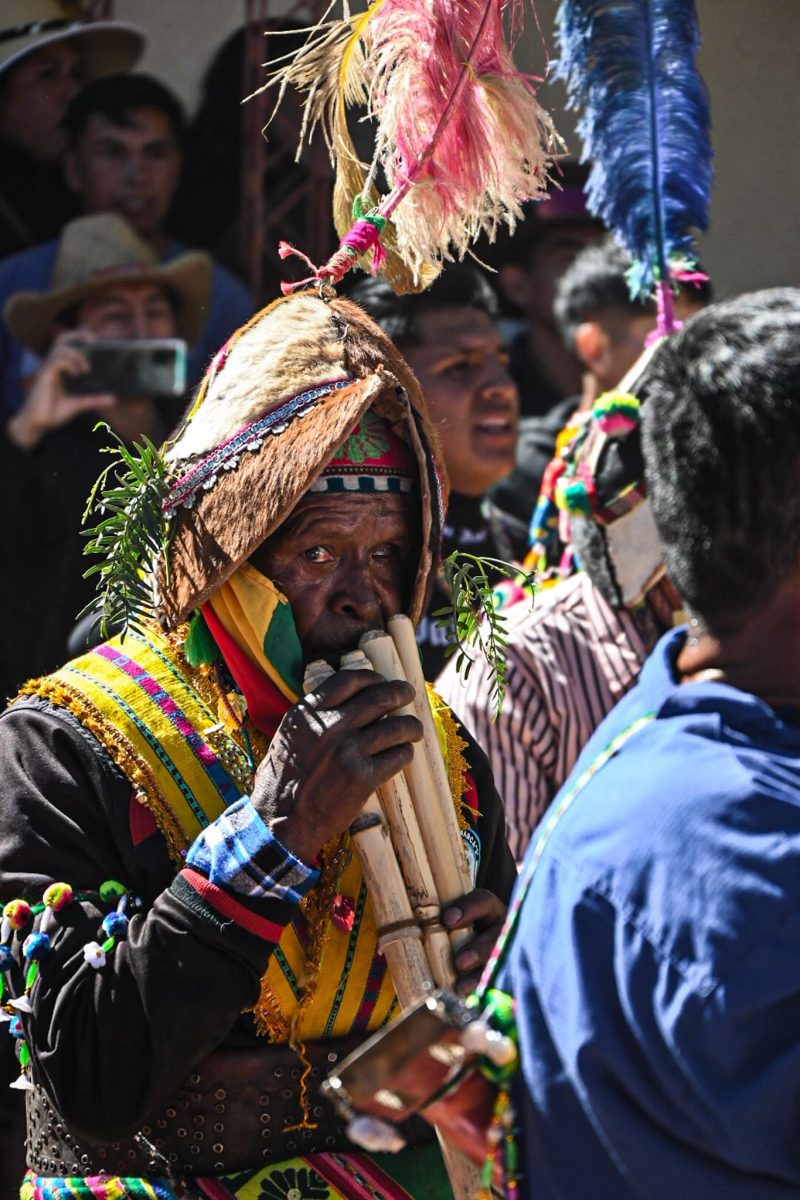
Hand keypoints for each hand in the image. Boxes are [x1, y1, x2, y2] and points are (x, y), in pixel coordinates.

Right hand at [6, 330, 115, 449]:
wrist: (38, 423)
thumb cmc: (53, 411)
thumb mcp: (79, 404)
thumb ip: (94, 399)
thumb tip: (114, 399)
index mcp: (60, 367)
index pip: (68, 344)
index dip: (80, 337)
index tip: (96, 340)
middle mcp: (53, 364)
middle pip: (62, 338)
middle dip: (78, 334)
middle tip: (94, 341)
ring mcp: (47, 368)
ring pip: (61, 348)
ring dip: (77, 355)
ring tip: (87, 370)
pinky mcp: (44, 375)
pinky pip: (56, 361)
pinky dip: (69, 364)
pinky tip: (77, 374)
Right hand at [251, 668, 422, 862]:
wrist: (281, 820)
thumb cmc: (282, 779)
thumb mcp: (289, 735)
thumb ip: (314, 717)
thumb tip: (345, 703)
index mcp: (309, 713)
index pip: (348, 680)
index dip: (371, 678)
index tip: (381, 681)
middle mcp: (330, 726)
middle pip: (379, 697)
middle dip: (399, 693)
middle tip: (408, 694)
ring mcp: (349, 751)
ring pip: (396, 726)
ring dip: (410, 726)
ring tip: (414, 729)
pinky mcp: (363, 777)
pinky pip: (398, 755)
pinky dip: (405, 752)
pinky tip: (402, 754)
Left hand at [443, 889, 506, 996]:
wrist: (471, 964)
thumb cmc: (452, 936)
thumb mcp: (450, 924)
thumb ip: (436, 923)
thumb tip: (406, 923)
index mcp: (489, 911)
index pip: (482, 901)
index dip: (468, 908)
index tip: (447, 920)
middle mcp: (502, 930)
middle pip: (497, 936)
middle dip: (478, 949)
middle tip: (459, 963)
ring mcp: (505, 955)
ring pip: (499, 964)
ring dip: (480, 976)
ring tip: (460, 988)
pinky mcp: (503, 976)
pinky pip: (498, 985)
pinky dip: (482, 993)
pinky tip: (468, 1000)